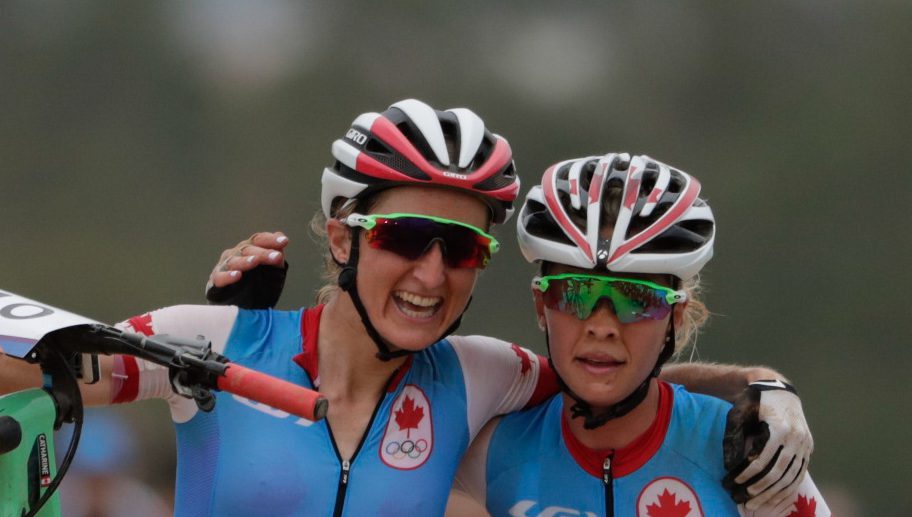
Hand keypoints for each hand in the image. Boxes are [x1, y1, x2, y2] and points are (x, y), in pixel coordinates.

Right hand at [206, 232, 289, 308]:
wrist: (242, 308)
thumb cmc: (257, 287)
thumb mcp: (272, 273)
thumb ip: (276, 257)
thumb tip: (281, 236)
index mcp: (250, 249)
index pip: (259, 239)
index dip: (271, 240)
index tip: (284, 241)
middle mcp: (236, 254)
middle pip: (248, 249)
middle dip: (263, 253)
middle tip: (277, 257)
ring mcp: (224, 266)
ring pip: (234, 260)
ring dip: (245, 261)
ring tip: (255, 261)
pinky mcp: (215, 281)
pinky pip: (220, 277)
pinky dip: (228, 276)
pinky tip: (237, 275)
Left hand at [722, 380, 812, 509]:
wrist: (778, 389)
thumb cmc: (753, 401)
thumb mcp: (738, 412)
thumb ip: (732, 436)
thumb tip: (729, 465)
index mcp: (779, 427)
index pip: (762, 459)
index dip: (746, 474)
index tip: (732, 483)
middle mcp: (796, 437)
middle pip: (778, 472)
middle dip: (758, 489)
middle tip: (742, 500)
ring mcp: (805, 444)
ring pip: (790, 477)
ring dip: (772, 494)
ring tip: (754, 504)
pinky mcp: (808, 449)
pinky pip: (800, 475)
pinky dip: (788, 490)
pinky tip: (775, 500)